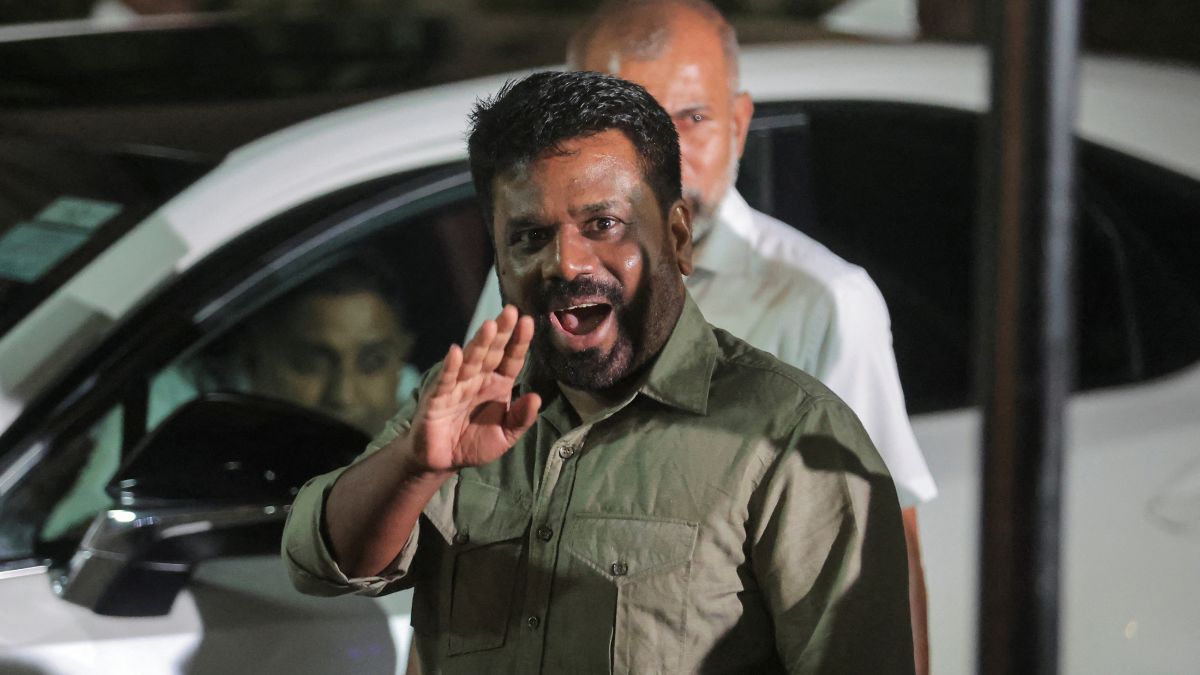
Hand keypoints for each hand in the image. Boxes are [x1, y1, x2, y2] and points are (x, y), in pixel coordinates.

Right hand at [406, 305, 540, 472]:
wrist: (443, 461)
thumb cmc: (474, 443)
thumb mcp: (505, 436)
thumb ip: (521, 418)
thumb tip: (536, 398)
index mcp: (498, 384)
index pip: (511, 359)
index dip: (519, 342)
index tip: (529, 322)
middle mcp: (478, 379)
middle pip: (492, 351)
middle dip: (501, 332)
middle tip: (511, 311)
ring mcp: (457, 385)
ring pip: (470, 360)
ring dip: (479, 343)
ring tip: (489, 325)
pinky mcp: (437, 397)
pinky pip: (446, 380)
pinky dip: (450, 367)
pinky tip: (456, 352)